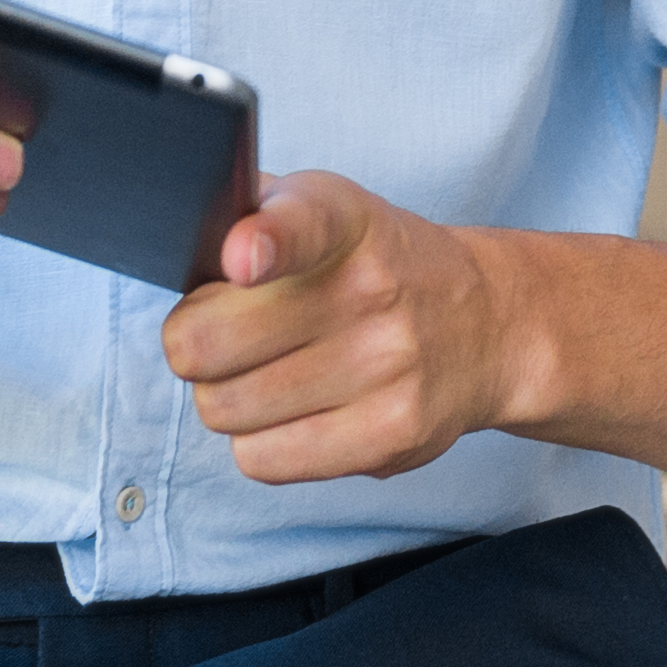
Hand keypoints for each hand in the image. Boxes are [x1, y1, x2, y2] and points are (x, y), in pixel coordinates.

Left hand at [159, 173, 530, 483]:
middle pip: (204, 344)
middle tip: (227, 337)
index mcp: (344, 219)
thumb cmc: (373, 265)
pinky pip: (260, 460)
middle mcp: (372, 289)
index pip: (299, 225)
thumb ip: (248, 212)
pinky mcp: (391, 437)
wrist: (487, 324)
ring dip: (228, 397)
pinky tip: (297, 412)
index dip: (264, 242)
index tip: (242, 258)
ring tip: (271, 373)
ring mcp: (388, 368)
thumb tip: (179, 246)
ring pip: (223, 409)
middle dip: (195, 345)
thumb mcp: (322, 207)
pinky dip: (260, 442)